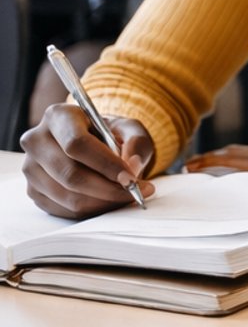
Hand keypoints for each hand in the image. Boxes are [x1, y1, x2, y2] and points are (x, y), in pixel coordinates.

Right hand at [20, 104, 154, 217]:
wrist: (93, 144)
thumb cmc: (111, 134)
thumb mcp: (130, 129)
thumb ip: (137, 142)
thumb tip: (131, 166)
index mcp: (58, 116)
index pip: (76, 144)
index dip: (105, 164)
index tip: (130, 178)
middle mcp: (36, 140)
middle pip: (70, 174)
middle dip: (108, 189)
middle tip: (135, 191)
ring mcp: (30, 167)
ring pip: (67, 196)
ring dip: (103, 202)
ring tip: (127, 195)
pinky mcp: (33, 190)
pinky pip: (63, 209)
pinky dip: (92, 210)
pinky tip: (109, 200)